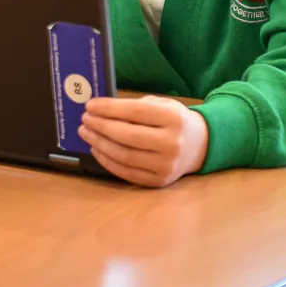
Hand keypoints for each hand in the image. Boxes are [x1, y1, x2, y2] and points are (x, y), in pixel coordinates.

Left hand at [80, 95, 208, 186]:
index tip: (90, 105)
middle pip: (127, 135)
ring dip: (100, 144)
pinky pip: (126, 172)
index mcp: (174, 118)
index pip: (135, 111)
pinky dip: (107, 161)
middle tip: (85, 119)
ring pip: (124, 155)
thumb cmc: (174, 121)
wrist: (199, 146)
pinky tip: (97, 149)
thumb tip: (100, 110)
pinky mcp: (159, 181)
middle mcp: (171, 143)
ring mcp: (166, 165)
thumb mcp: (163, 105)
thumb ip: (136, 106)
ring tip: (87, 133)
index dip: (109, 108)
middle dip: (101, 126)